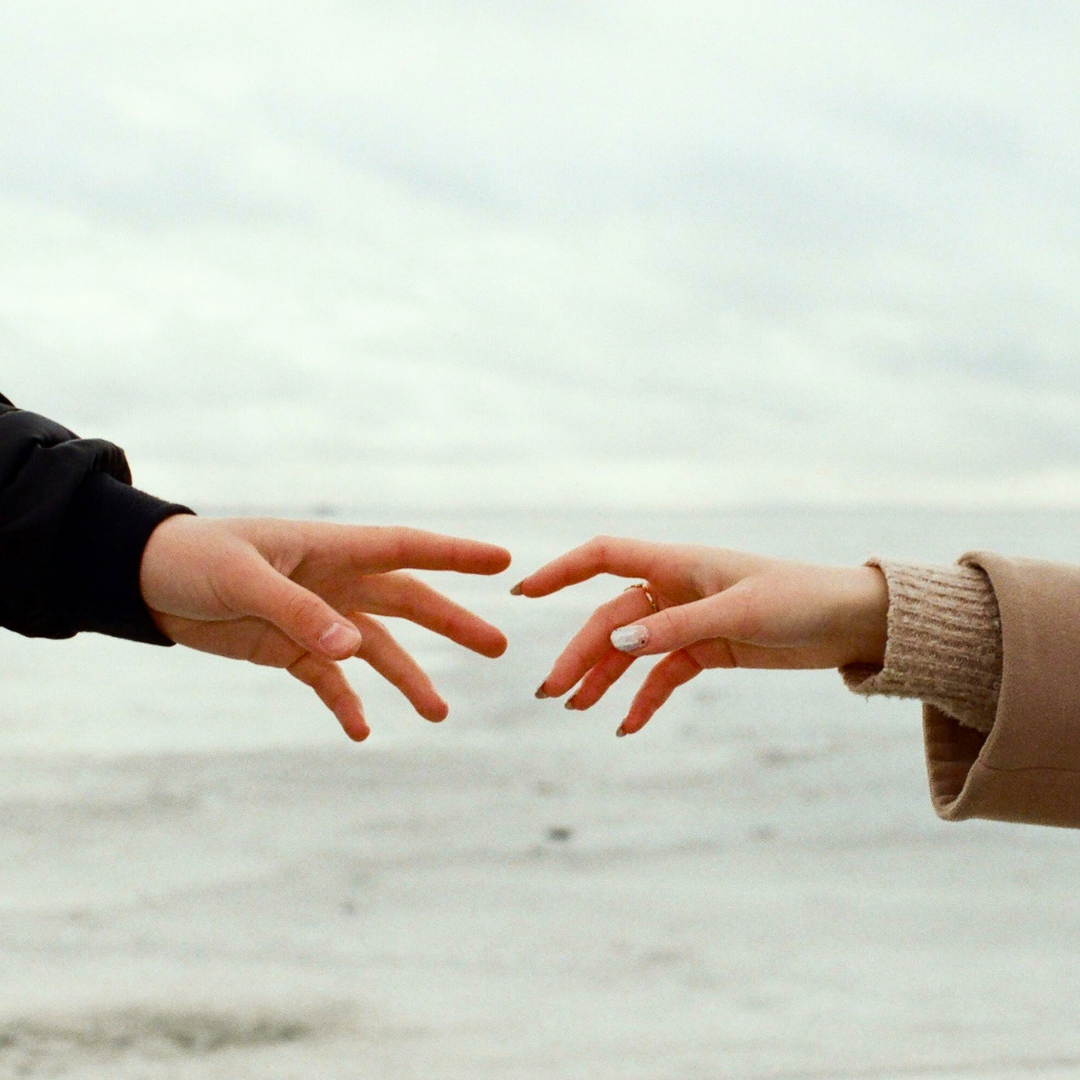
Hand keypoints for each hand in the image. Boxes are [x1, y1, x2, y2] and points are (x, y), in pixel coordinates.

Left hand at [139, 515, 510, 740]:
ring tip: (438, 714)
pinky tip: (361, 731)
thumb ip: (299, 612)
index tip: (501, 563)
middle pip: (407, 602)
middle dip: (453, 624)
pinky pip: (330, 680)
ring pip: (377, 649)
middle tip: (498, 647)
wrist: (144, 580)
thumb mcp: (242, 580)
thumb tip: (355, 648)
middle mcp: (334, 581)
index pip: (405, 549)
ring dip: (409, 678)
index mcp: (330, 548)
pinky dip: (347, 703)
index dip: (455, 555)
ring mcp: (317, 617)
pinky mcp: (291, 649)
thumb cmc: (194, 558)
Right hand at [513, 537, 887, 735]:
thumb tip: (617, 639)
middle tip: (550, 692)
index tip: (523, 592)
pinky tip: (628, 727)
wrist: (852, 621)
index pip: (604, 557)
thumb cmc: (800, 599)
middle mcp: (675, 588)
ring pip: (632, 649)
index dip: (561, 571)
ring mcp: (689, 620)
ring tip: (574, 708)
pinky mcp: (708, 649)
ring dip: (603, 678)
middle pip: (611, 618)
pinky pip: (664, 675)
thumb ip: (676, 626)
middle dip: (579, 653)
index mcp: (678, 563)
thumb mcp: (737, 613)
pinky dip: (645, 699)